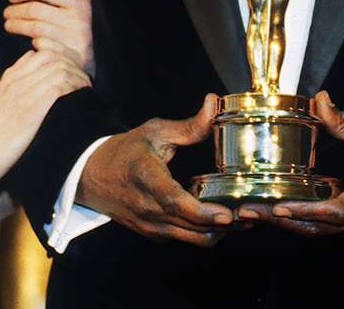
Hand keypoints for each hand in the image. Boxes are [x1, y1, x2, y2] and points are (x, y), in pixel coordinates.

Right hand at [0, 49, 88, 187]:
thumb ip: (7, 88)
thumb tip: (24, 74)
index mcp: (7, 81)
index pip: (38, 53)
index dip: (60, 58)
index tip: (71, 72)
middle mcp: (16, 83)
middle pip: (51, 55)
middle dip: (72, 63)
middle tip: (82, 78)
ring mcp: (22, 95)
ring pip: (58, 67)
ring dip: (77, 75)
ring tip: (85, 86)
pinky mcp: (30, 110)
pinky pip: (59, 86)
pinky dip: (74, 86)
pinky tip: (80, 93)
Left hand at [5, 0, 93, 77]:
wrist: (106, 51)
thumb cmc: (90, 19)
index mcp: (78, 1)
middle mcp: (78, 19)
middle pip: (35, 10)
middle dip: (16, 11)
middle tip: (7, 12)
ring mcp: (76, 38)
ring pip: (35, 29)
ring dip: (17, 26)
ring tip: (9, 24)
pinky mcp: (73, 56)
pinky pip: (43, 46)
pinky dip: (33, 43)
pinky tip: (29, 40)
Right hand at [77, 95, 233, 246]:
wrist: (91, 176)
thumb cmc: (125, 151)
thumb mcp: (154, 131)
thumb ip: (189, 125)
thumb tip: (213, 103)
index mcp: (145, 177)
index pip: (172, 201)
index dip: (201, 211)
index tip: (225, 214)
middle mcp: (146, 207)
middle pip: (189, 226)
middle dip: (223, 225)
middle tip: (252, 215)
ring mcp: (149, 224)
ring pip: (190, 238)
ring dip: (218, 232)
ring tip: (245, 220)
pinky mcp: (153, 233)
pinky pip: (185, 239)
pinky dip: (205, 233)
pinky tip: (223, 220)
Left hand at [238, 91, 343, 238]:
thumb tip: (320, 102)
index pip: (338, 210)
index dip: (307, 210)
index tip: (279, 207)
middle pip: (320, 227)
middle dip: (281, 221)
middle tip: (247, 211)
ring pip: (320, 232)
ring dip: (285, 223)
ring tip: (252, 213)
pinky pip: (325, 229)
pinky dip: (300, 221)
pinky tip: (276, 211)